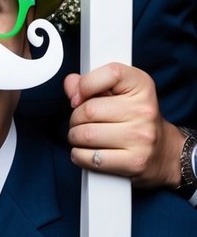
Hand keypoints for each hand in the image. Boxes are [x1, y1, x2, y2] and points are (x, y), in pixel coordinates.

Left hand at [65, 63, 182, 188]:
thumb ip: (91, 83)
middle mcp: (144, 110)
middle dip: (75, 117)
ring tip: (81, 137)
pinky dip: (79, 156)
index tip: (78, 97)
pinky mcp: (135, 162)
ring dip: (75, 137)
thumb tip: (71, 85)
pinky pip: (92, 159)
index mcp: (142, 85)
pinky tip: (84, 152)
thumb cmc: (136, 119)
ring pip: (86, 135)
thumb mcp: (119, 91)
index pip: (109, 73)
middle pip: (89, 110)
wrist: (165, 152)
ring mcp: (141, 138)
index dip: (84, 85)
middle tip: (79, 122)